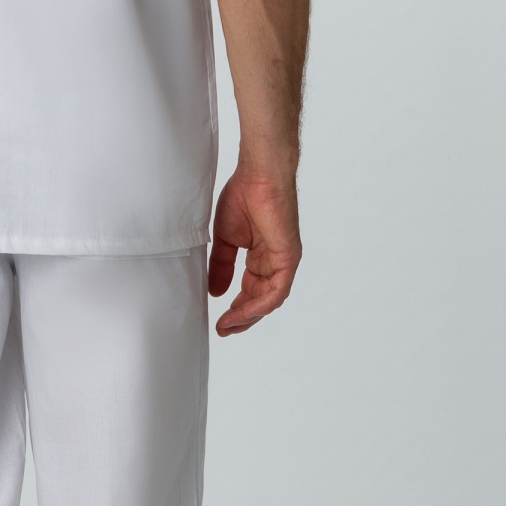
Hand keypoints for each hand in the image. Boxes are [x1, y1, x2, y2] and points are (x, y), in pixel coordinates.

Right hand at [208, 168, 300, 336]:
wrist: (259, 175)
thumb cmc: (244, 196)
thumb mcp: (225, 239)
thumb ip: (222, 266)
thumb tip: (215, 292)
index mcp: (262, 256)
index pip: (251, 290)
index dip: (236, 308)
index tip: (219, 321)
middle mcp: (274, 261)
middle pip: (260, 300)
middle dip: (241, 317)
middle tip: (223, 329)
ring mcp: (284, 261)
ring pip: (269, 300)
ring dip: (248, 316)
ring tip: (228, 325)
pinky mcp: (289, 258)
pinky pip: (276, 291)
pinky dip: (259, 305)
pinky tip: (241, 313)